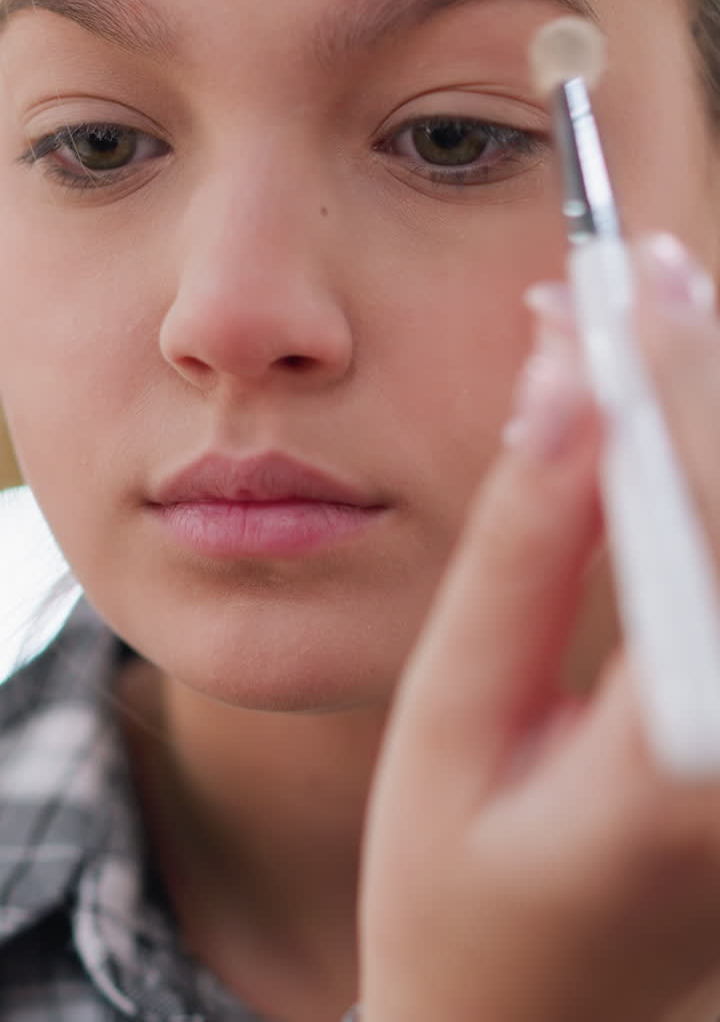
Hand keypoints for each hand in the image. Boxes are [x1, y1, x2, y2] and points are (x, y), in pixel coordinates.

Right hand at [357, 233, 719, 1021]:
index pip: (697, 510)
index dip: (664, 376)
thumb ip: (519, 549)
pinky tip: (668, 429)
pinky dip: (704, 480)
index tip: (619, 274)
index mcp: (692, 752)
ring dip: (707, 417)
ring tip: (653, 323)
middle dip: (698, 374)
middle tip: (638, 273)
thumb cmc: (456, 896)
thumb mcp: (450, 718)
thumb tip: (563, 384)